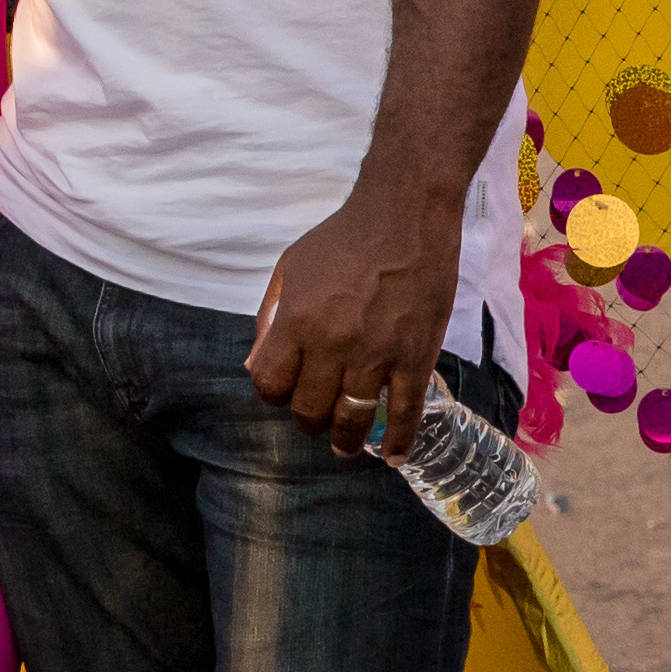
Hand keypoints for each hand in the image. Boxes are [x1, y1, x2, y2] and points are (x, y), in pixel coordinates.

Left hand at [245, 186, 453, 457]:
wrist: (403, 216)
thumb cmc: (342, 239)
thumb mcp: (290, 269)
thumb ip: (270, 318)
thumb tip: (256, 366)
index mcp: (297, 321)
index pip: (270, 383)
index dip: (273, 395)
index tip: (284, 393)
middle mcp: (332, 344)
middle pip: (309, 409)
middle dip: (308, 421)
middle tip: (316, 420)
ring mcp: (376, 354)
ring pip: (352, 418)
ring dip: (344, 440)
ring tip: (344, 445)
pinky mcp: (415, 357)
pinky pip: (404, 412)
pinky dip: (397, 440)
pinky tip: (390, 455)